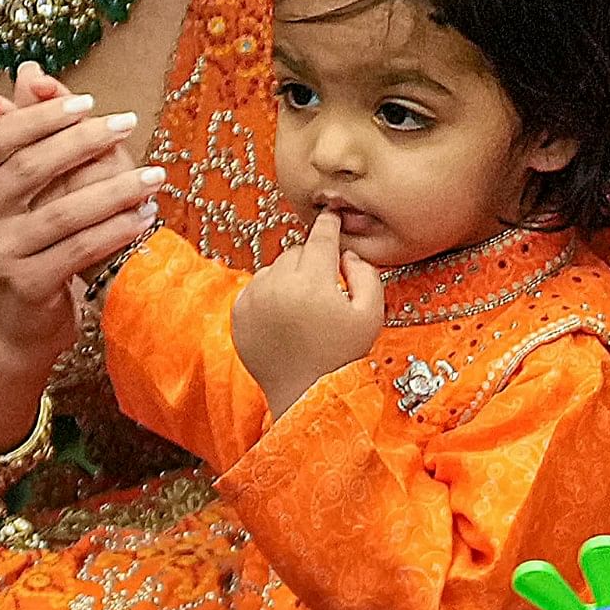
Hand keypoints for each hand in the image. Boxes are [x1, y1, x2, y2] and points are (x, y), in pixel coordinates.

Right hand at [0, 63, 165, 363]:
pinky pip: (77, 249)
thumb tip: (31, 70)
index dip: (42, 116)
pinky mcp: (21, 285)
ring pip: (61, 211)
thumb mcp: (23, 184)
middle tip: (128, 124)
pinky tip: (143, 217)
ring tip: (154, 176)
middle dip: (84, 142)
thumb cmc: (27, 237)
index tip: (90, 102)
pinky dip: (114, 230)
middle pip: (29, 168)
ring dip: (114, 190)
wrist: (19, 317)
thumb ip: (26, 128)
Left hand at [231, 211, 382, 413]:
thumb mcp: (371, 314)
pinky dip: (270, 293)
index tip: (331, 216)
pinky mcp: (239, 314)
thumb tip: (347, 254)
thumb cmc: (341, 357)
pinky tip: (286, 314)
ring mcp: (254, 299)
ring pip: (275, 268)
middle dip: (312, 261)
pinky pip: (256, 287)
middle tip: (325, 286)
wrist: (304, 394)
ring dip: (290, 276)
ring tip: (305, 305)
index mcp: (312, 282)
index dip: (329, 225)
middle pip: (297, 252)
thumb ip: (366, 274)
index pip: (321, 238)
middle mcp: (278, 285)